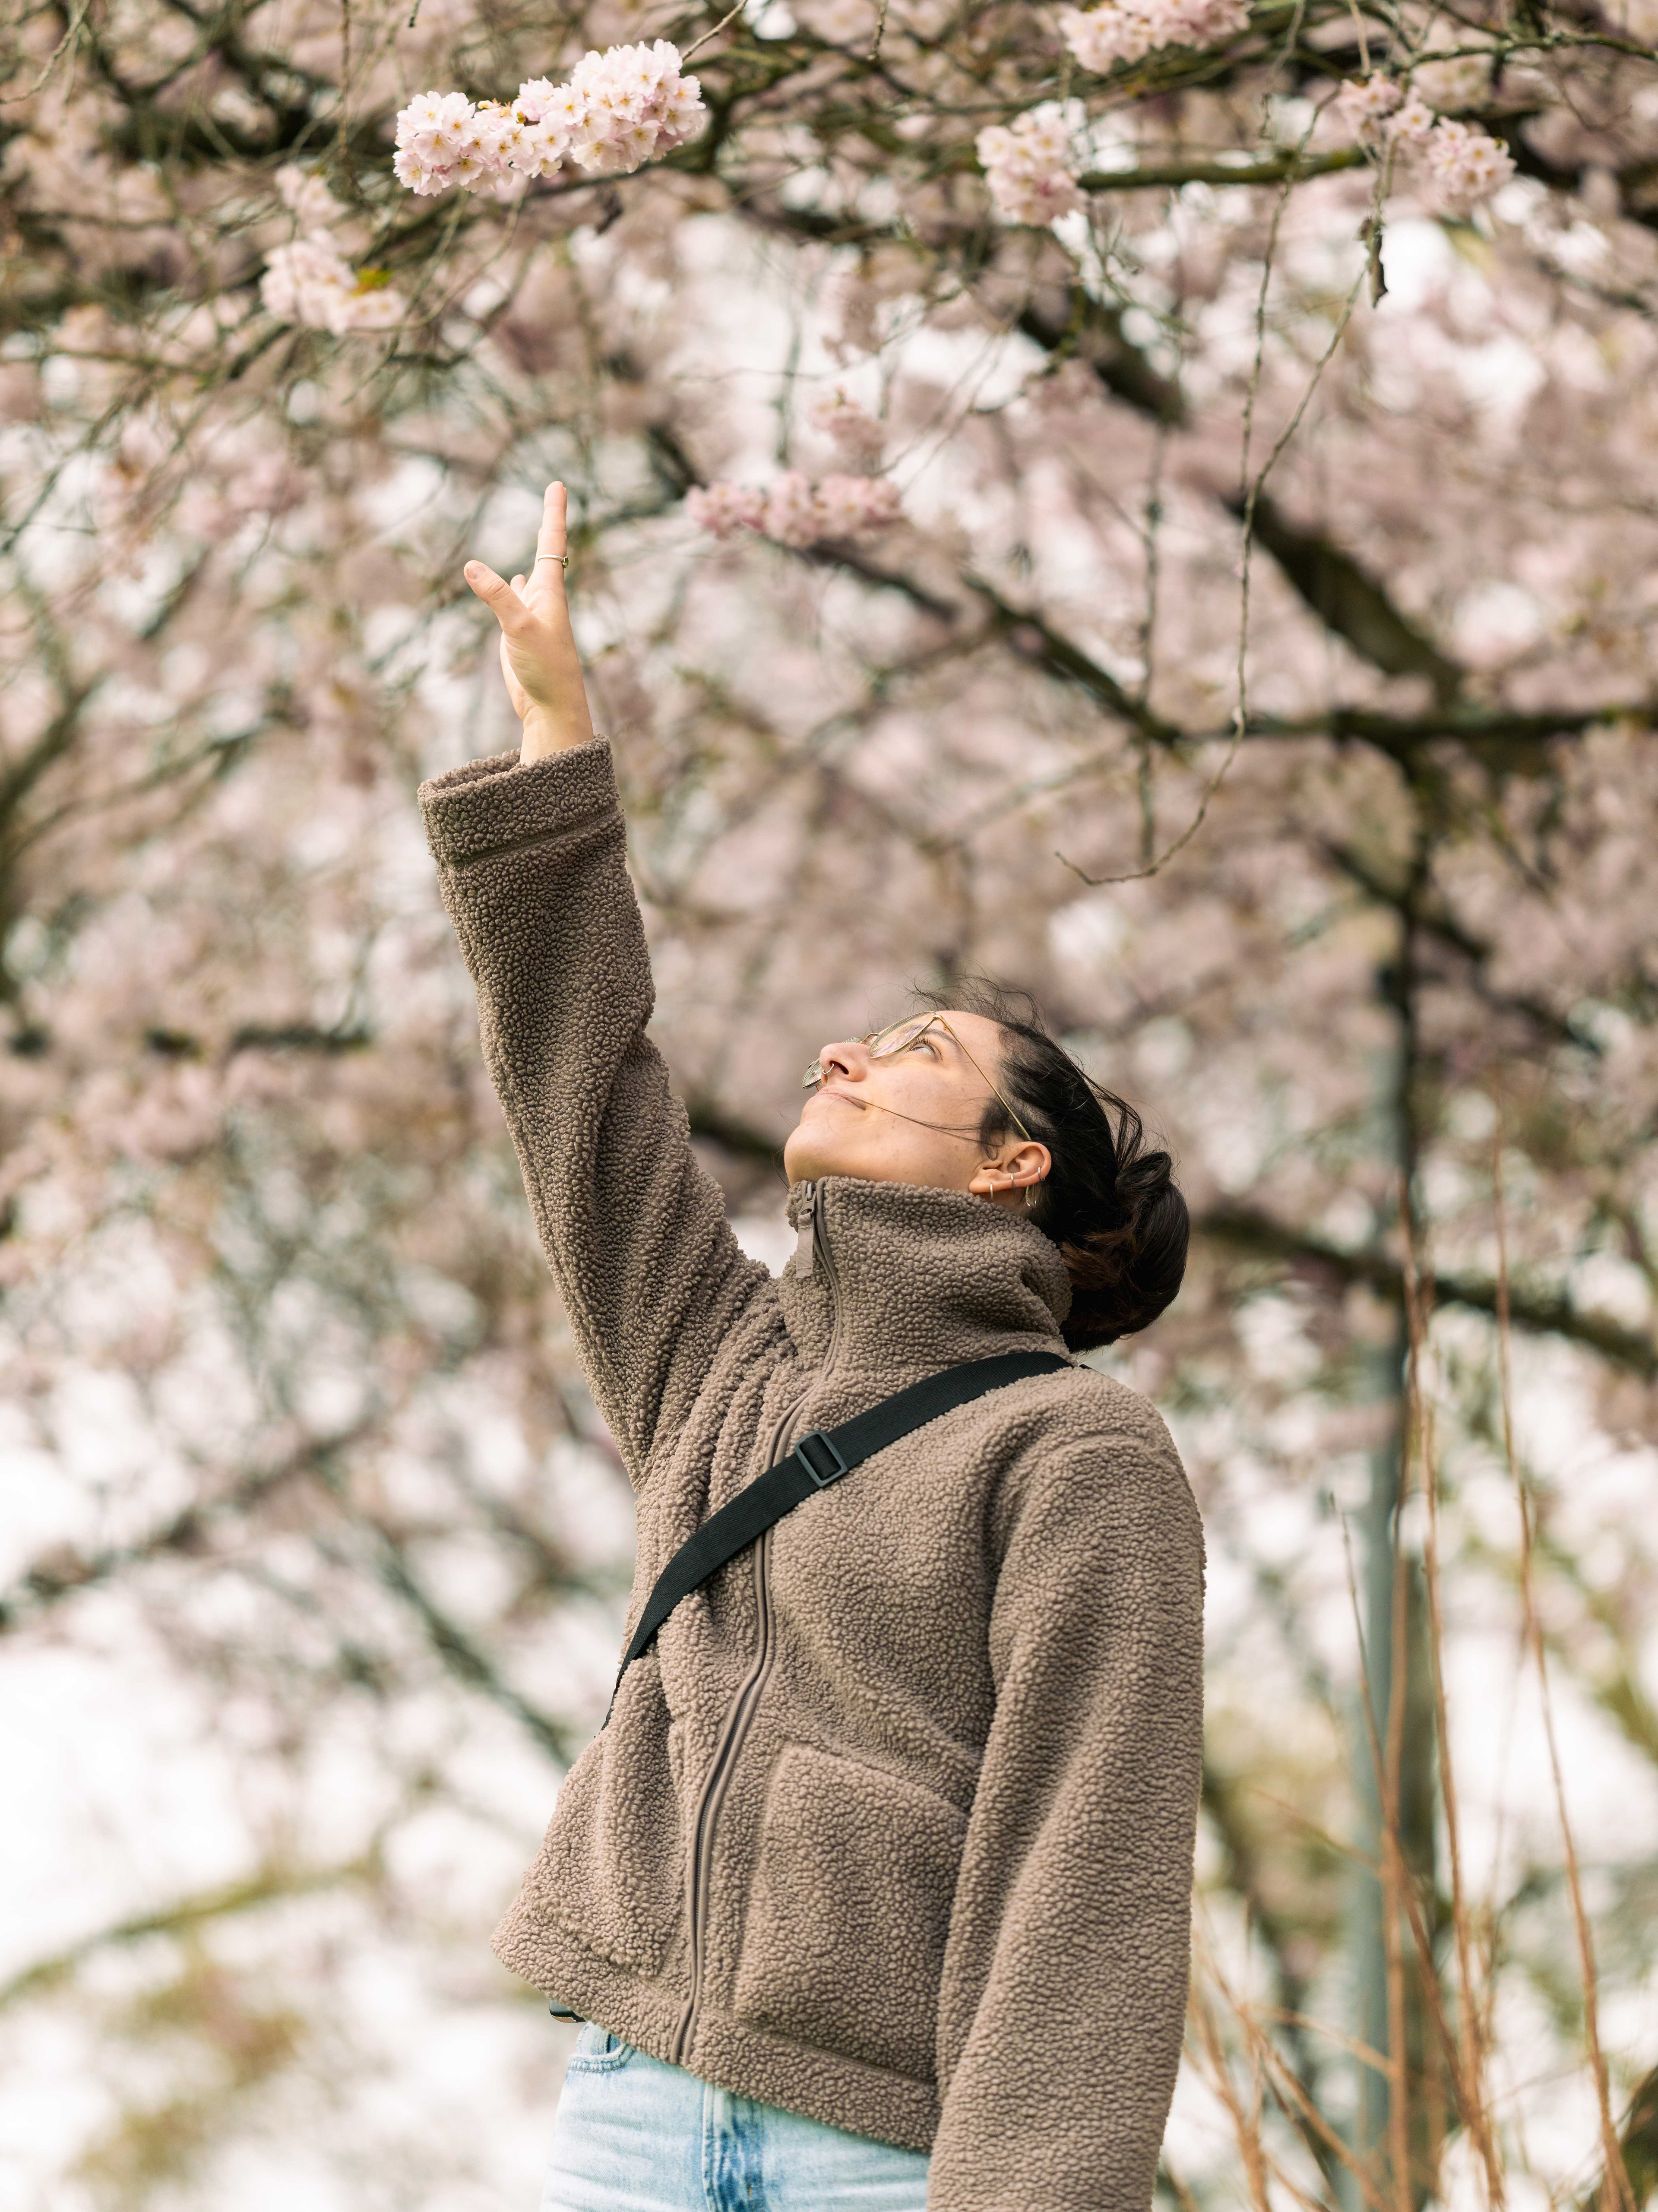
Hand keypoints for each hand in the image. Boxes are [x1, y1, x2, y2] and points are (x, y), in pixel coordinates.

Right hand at [463, 481, 596, 762]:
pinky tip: (518, 580)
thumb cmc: (545, 669)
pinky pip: (517, 600)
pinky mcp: (520, 634)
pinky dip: (515, 585)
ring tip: (542, 532)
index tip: (558, 484)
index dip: (554, 512)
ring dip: (535, 554)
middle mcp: (544, 599)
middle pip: (546, 552)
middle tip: (554, 494)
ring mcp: (532, 616)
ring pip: (532, 576)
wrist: (550, 708)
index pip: (551, 542)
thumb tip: (471, 565)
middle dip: (548, 524)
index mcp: (550, 592)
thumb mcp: (519, 628)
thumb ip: (497, 596)